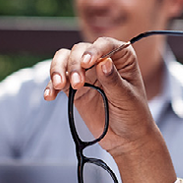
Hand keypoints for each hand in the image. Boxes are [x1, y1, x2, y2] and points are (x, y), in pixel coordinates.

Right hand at [44, 37, 176, 182]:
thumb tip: (103, 62)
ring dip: (58, 70)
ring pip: (65, 60)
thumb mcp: (127, 99)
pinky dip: (51, 86)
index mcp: (122, 57)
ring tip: (59, 86)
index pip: (105, 44)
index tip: (88, 62)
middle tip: (77, 84)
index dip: (94, 50)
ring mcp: (86, 73)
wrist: (126, 139)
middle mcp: (102, 60)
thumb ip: (113, 81)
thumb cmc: (133, 115)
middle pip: (80, 50)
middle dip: (74, 64)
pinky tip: (49, 96)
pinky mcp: (74, 88)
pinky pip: (58, 81)